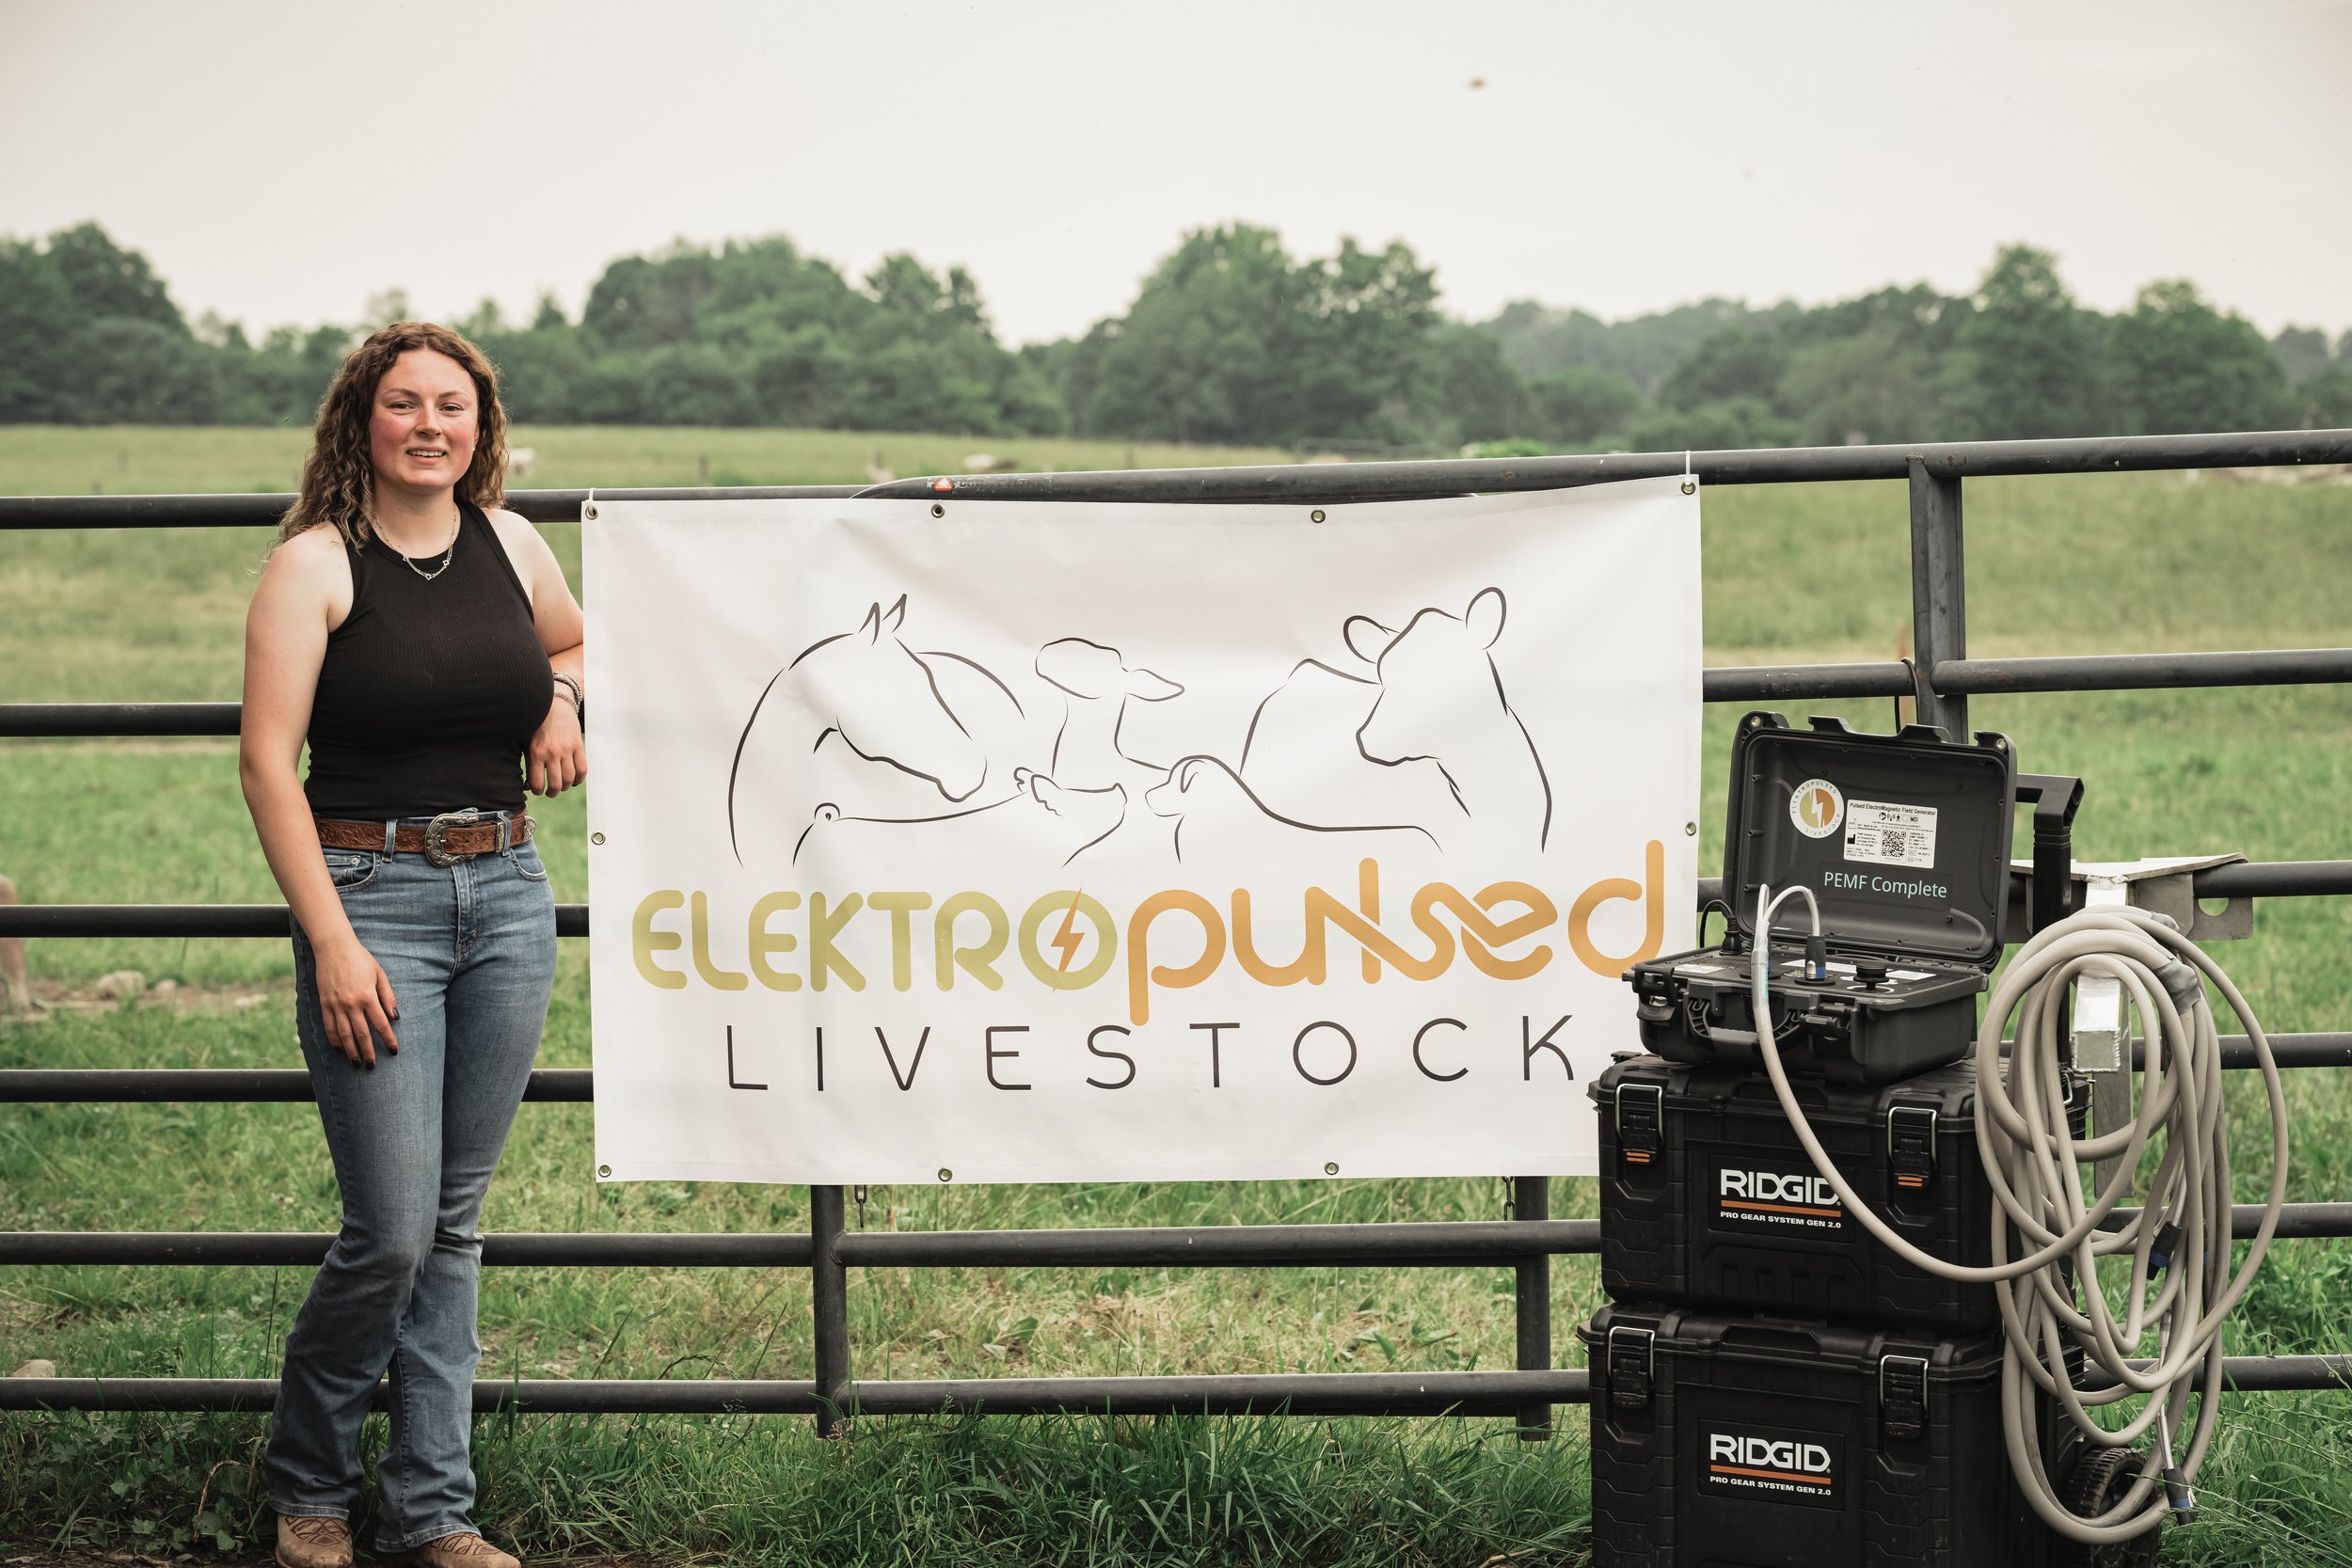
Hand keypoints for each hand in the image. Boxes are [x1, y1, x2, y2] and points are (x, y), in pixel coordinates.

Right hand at [313, 935, 398, 1066]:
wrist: (334, 948)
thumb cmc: (361, 959)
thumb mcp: (380, 974)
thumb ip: (387, 996)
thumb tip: (395, 1016)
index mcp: (368, 996)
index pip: (381, 1024)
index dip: (388, 1039)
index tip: (394, 1051)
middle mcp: (351, 1004)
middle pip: (362, 1034)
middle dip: (368, 1052)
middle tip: (372, 1065)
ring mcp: (335, 1005)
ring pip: (344, 1034)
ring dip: (351, 1051)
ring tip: (356, 1063)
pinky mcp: (324, 1004)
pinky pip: (329, 1027)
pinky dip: (334, 1040)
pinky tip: (339, 1049)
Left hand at [528, 695, 585, 795]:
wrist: (554, 705)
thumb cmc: (538, 727)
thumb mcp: (528, 744)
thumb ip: (529, 765)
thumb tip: (528, 786)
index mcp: (536, 753)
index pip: (537, 783)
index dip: (538, 791)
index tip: (538, 790)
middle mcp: (551, 753)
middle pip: (556, 784)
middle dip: (553, 792)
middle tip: (551, 792)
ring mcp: (566, 750)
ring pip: (570, 778)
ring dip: (566, 786)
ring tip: (562, 785)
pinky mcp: (578, 746)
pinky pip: (582, 769)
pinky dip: (579, 778)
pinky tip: (574, 779)